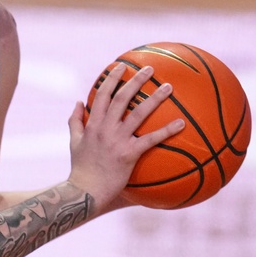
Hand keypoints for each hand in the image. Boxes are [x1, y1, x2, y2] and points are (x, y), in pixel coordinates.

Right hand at [67, 63, 183, 209]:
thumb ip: (75, 121)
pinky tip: (181, 123)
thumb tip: (78, 102)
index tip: (121, 66)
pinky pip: (151, 140)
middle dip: (135, 81)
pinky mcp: (129, 154)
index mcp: (93, 123)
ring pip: (138, 114)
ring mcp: (118, 140)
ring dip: (154, 98)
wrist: (85, 190)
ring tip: (168, 87)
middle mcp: (105, 128)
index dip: (112, 78)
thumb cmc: (80, 168)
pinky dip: (166, 130)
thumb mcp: (74, 141)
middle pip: (122, 98)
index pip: (102, 95)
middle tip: (149, 69)